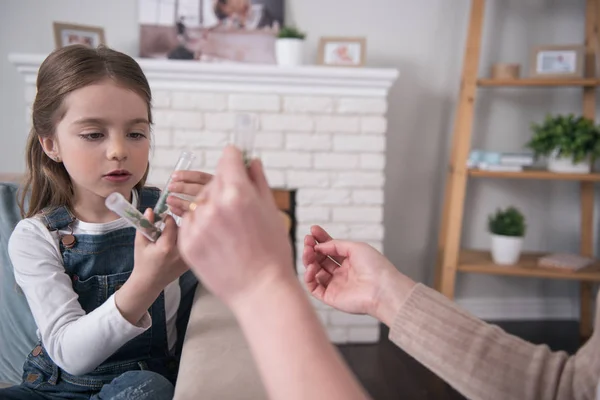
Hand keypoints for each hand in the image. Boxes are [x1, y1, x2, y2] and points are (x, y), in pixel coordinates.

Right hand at [116, 209, 188, 325]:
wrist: (150, 282)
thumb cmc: (143, 262)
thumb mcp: (140, 242)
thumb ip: (145, 225)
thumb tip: (150, 209)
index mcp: (166, 247)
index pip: (172, 223)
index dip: (167, 218)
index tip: (162, 219)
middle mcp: (180, 252)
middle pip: (184, 228)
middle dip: (177, 223)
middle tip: (167, 225)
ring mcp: (187, 258)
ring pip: (190, 235)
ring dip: (182, 231)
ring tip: (170, 236)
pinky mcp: (191, 261)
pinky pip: (192, 244)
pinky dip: (186, 240)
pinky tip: (176, 243)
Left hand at [166, 170, 212, 216]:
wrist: (227, 218)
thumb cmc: (216, 200)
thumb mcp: (210, 187)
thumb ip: (197, 183)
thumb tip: (177, 180)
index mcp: (215, 184)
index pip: (200, 177)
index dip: (186, 176)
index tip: (174, 176)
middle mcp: (215, 194)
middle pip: (197, 189)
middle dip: (182, 187)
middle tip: (170, 187)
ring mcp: (211, 207)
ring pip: (194, 203)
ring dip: (179, 201)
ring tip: (169, 199)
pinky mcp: (206, 219)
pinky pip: (192, 214)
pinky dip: (180, 211)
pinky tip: (173, 208)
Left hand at [177, 146, 294, 308]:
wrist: (260, 291)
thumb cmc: (272, 253)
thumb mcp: (271, 211)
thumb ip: (258, 181)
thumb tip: (251, 161)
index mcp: (238, 193)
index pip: (228, 157)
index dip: (235, 159)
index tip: (237, 164)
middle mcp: (213, 205)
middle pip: (213, 181)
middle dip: (224, 189)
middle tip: (237, 210)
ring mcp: (197, 225)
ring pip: (199, 202)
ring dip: (210, 209)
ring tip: (228, 230)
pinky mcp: (186, 243)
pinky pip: (189, 223)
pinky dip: (200, 227)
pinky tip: (217, 241)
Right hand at [303, 225, 415, 326]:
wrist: (382, 288)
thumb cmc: (375, 267)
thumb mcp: (355, 247)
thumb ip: (336, 244)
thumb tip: (319, 246)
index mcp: (350, 261)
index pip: (331, 249)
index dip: (321, 240)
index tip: (312, 231)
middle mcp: (342, 273)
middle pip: (321, 259)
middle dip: (312, 249)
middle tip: (307, 241)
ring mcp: (336, 285)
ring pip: (315, 272)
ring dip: (309, 261)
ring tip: (308, 252)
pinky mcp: (331, 297)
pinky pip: (314, 287)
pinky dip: (308, 278)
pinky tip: (311, 268)